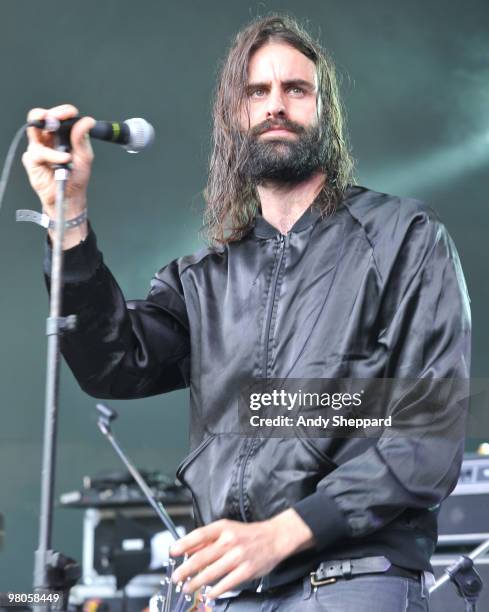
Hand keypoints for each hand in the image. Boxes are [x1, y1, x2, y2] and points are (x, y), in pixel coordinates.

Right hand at [22, 104, 94, 247]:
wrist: (71, 196)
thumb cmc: (76, 176)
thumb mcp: (84, 156)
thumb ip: (82, 138)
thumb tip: (87, 121)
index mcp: (60, 135)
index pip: (57, 116)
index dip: (62, 111)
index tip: (71, 112)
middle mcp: (47, 138)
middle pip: (40, 117)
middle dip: (49, 114)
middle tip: (58, 118)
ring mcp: (38, 148)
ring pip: (34, 129)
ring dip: (48, 132)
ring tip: (64, 143)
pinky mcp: (32, 160)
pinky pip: (39, 152)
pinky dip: (53, 155)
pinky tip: (64, 160)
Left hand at [169, 509, 314, 599]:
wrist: (275, 538)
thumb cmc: (249, 534)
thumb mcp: (228, 529)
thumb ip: (209, 539)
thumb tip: (189, 547)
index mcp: (223, 528)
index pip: (199, 535)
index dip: (184, 543)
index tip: (173, 552)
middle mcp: (230, 541)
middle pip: (202, 556)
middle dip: (185, 569)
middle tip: (176, 577)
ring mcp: (238, 557)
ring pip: (211, 572)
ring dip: (196, 582)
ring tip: (187, 587)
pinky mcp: (246, 571)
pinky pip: (226, 583)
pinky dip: (215, 590)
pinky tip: (209, 594)